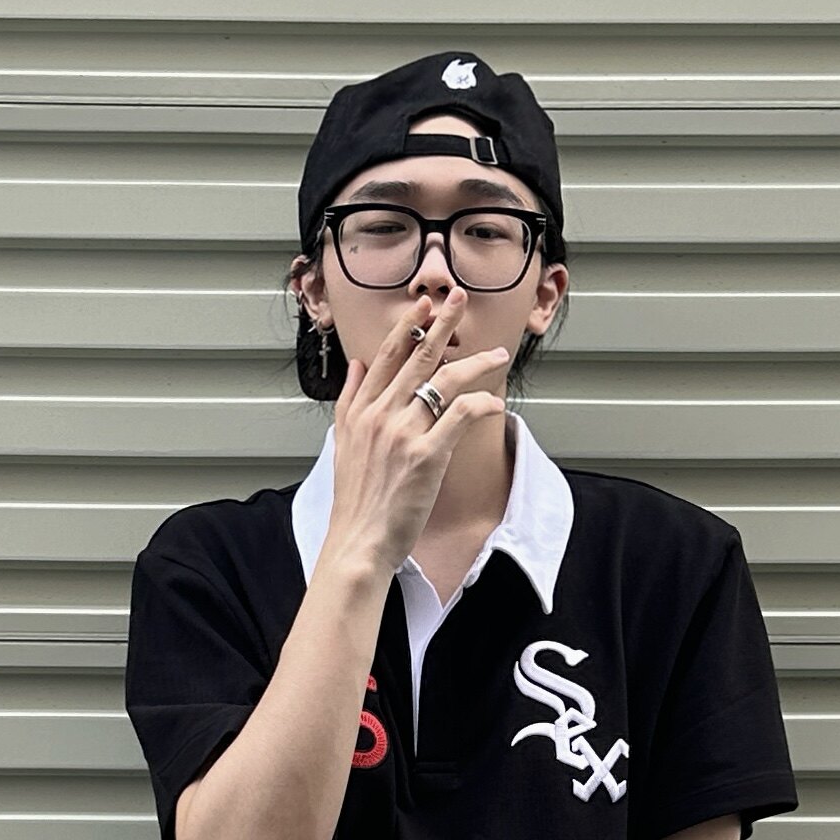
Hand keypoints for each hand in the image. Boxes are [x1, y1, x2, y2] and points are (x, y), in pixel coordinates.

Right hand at [315, 291, 510, 583]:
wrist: (358, 542)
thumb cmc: (356, 500)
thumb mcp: (342, 442)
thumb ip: (350, 399)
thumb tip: (358, 364)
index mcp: (361, 410)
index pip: (387, 356)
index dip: (408, 327)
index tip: (425, 306)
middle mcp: (380, 415)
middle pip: (416, 357)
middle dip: (441, 324)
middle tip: (459, 298)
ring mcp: (403, 433)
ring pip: (443, 381)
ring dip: (475, 363)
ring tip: (497, 354)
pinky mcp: (426, 455)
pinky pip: (460, 415)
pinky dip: (481, 404)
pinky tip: (495, 403)